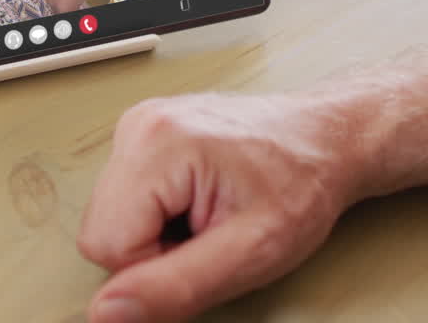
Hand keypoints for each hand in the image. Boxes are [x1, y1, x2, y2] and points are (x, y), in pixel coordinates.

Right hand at [78, 93, 360, 322]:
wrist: (326, 140)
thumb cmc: (302, 183)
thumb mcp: (250, 253)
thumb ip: (173, 287)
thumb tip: (106, 312)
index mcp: (158, 143)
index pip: (105, 246)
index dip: (156, 268)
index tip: (206, 248)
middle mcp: (140, 125)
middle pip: (101, 230)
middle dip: (154, 249)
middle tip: (210, 232)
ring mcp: (139, 124)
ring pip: (111, 217)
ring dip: (157, 232)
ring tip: (208, 214)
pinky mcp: (145, 134)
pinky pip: (125, 198)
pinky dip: (159, 213)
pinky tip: (199, 200)